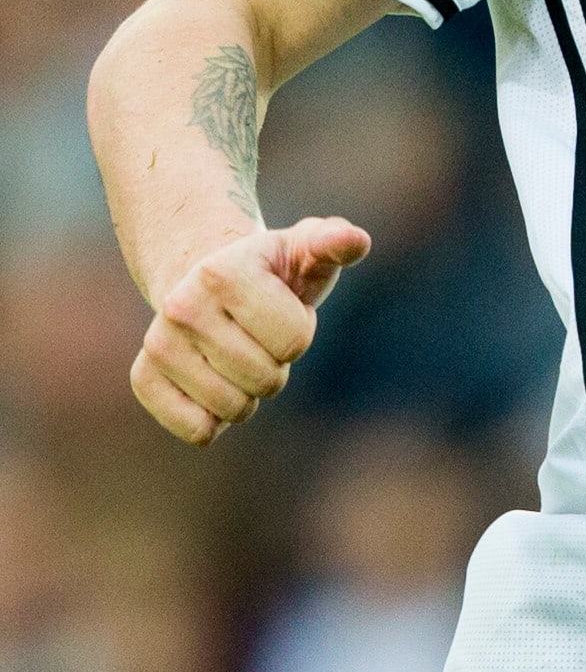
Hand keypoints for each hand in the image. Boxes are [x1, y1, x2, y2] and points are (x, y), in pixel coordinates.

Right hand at [131, 216, 369, 445]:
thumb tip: (355, 241)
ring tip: (239, 355)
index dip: (300, 332)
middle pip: (265, 380)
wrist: (212, 282)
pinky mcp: (144, 379)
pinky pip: (197, 430)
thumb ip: (335, 242)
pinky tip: (213, 383)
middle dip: (277, 365)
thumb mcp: (308, 249)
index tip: (282, 311)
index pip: (294, 342)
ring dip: (250, 393)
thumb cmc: (275, 270)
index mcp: (221, 274)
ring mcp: (157, 345)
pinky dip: (217, 420)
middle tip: (260, 337)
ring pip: (233, 408)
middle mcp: (180, 308)